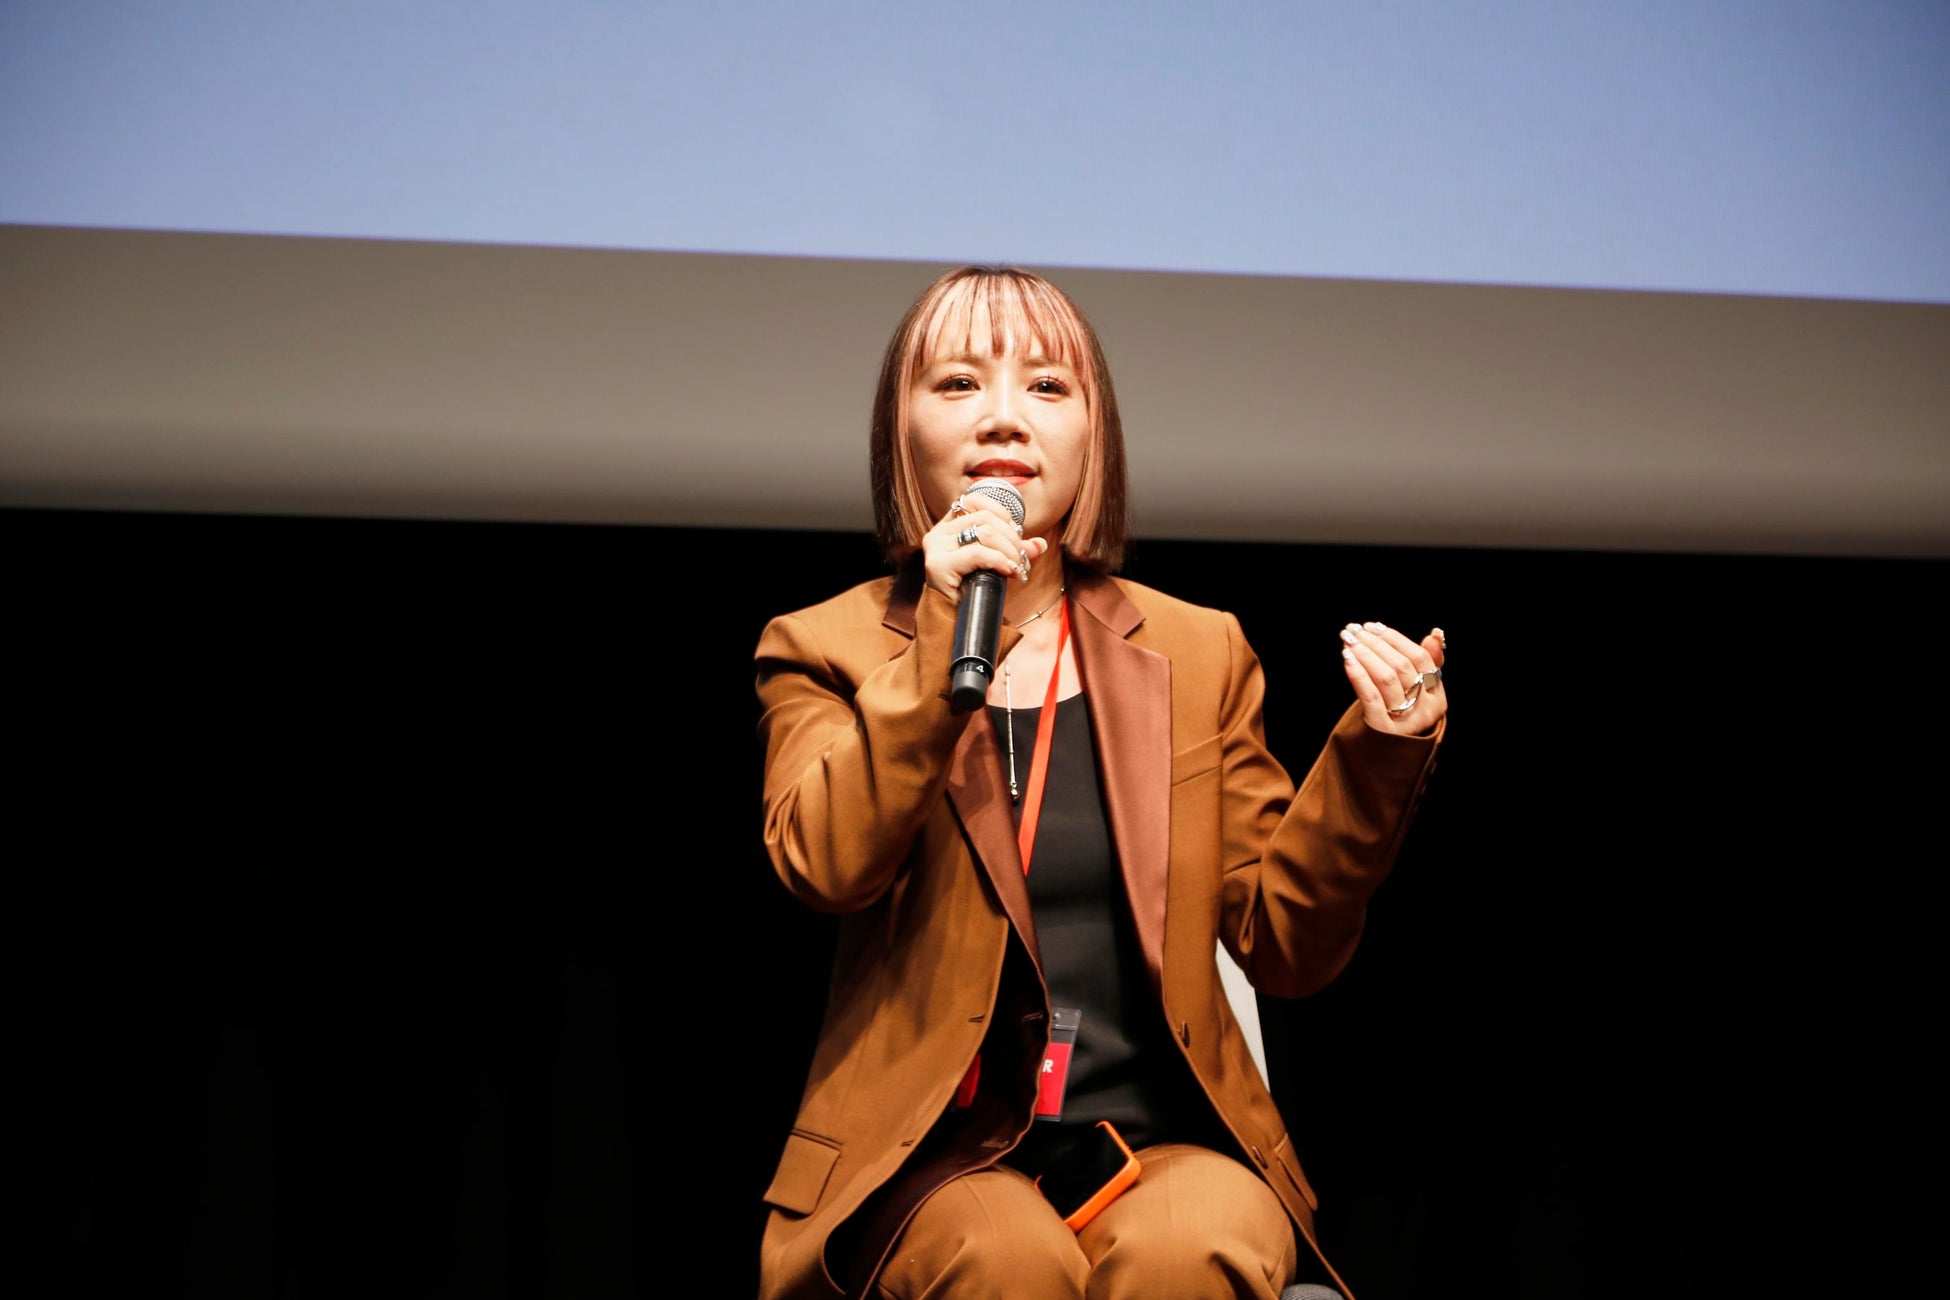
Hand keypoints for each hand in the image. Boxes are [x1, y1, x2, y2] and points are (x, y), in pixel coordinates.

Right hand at [922, 488, 1050, 600]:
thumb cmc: (973, 592)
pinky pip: (977, 553)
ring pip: (984, 532)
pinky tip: (1008, 571)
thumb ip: (1016, 552)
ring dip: (1009, 550)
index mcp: (949, 527)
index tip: (1015, 533)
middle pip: (985, 517)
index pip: (975, 500)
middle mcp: (938, 533)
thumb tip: (1040, 544)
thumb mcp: (997, 566)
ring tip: (1016, 568)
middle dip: (1011, 538)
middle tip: (1022, 559)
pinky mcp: (938, 565)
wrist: (953, 624)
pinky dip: (999, 560)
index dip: (1001, 513)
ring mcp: (936, 548)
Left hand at [1341, 622, 1446, 735]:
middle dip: (1376, 643)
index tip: (1373, 627)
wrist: (1382, 759)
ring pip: (1386, 678)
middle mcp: (1427, 711)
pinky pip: (1370, 696)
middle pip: (1401, 666)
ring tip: (1348, 641)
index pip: (1421, 659)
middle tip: (1354, 630)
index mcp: (1438, 699)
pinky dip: (1358, 674)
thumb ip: (1426, 664)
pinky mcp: (1383, 731)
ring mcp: (1405, 722)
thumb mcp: (1417, 694)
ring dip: (1365, 654)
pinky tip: (1347, 659)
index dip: (1396, 639)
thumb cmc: (1400, 718)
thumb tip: (1435, 635)